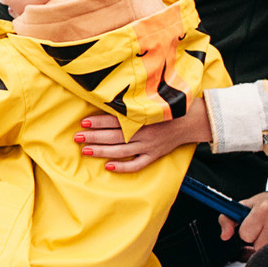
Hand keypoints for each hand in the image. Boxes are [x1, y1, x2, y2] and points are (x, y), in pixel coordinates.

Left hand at [73, 95, 212, 172]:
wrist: (191, 120)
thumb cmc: (168, 108)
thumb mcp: (151, 101)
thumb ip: (132, 102)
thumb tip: (110, 99)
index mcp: (141, 117)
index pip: (115, 120)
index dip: (98, 121)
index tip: (83, 122)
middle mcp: (143, 132)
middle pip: (114, 136)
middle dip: (94, 136)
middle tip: (77, 137)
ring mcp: (148, 146)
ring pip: (121, 151)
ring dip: (102, 151)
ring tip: (85, 150)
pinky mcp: (154, 156)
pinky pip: (137, 165)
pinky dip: (123, 167)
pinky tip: (109, 166)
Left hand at [222, 192, 267, 248]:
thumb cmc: (264, 205)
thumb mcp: (243, 206)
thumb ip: (227, 219)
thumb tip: (224, 236)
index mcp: (263, 209)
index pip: (245, 234)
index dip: (246, 232)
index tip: (254, 225)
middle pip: (257, 246)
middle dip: (257, 242)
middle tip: (264, 230)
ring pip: (267, 253)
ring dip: (266, 247)